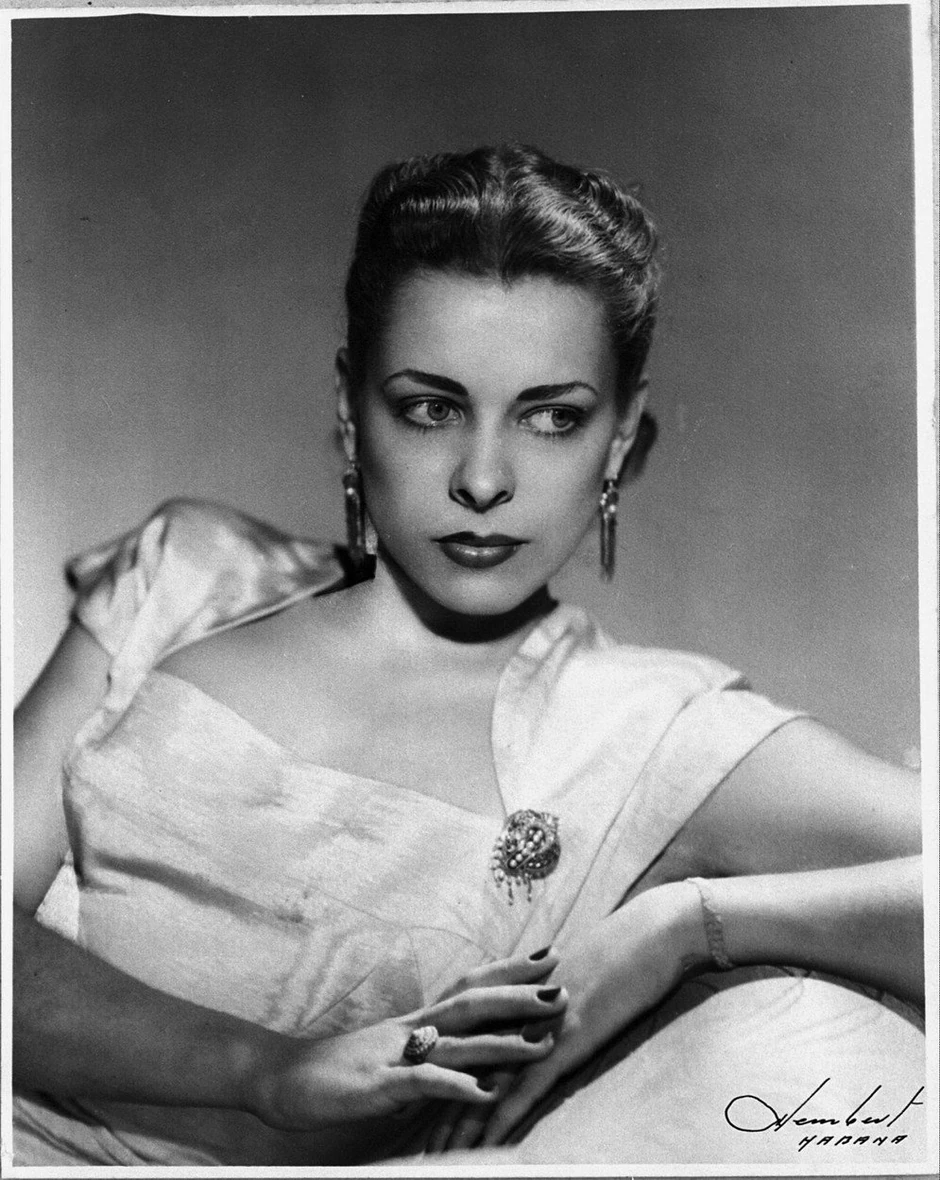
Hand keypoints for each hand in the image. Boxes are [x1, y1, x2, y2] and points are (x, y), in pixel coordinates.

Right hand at [249, 953, 567, 1130]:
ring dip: (504, 1042)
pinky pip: (424, 1082)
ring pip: (458, 1041)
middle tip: (563, 986)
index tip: (549, 955)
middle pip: (473, 1001)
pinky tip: (486, 1092)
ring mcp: (396, 1055)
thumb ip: (424, 1058)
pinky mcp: (379, 1085)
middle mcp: (411, 1030)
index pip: (469, 986)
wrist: (278, 1079)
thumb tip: (461, 1063)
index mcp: (414, 1023)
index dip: (509, 971)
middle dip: (520, 995)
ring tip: (544, 1044)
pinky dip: (458, 1086)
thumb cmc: (333, 1074)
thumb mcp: (388, 1062)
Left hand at [427, 881, 704, 1150]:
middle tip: (415, 1147)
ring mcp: (536, 1028)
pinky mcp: (563, 1042)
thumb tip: (540, 1023)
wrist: (648, 935)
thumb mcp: (574, 981)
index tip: (415, 1109)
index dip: (441, 1078)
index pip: (467, 1047)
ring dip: (460, 1125)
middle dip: (438, 1112)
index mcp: (516, 1000)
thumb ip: (548, 1003)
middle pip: (465, 1069)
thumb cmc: (620, 955)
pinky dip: (501, 1118)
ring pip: (486, 1084)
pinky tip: (483, 1146)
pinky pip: (525, 1088)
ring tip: (435, 1159)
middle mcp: (517, 1014)